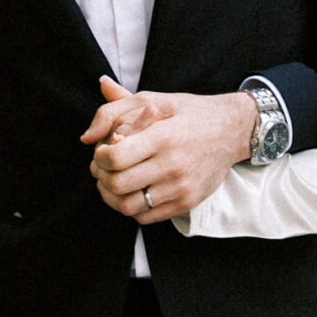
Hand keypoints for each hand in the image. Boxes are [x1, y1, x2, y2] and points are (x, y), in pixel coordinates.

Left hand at [83, 77, 257, 221]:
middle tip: (102, 167)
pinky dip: (130, 208)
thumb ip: (114, 110)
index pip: (114, 157)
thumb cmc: (186, 113)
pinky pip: (146, 217)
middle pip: (117, 184)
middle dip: (100, 176)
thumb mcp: (152, 99)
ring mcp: (180, 187)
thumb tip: (86, 136)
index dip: (99, 156)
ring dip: (111, 196)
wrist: (231, 130)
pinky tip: (132, 191)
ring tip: (112, 182)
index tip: (102, 151)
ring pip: (128, 207)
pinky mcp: (186, 203)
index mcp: (162, 136)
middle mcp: (172, 165)